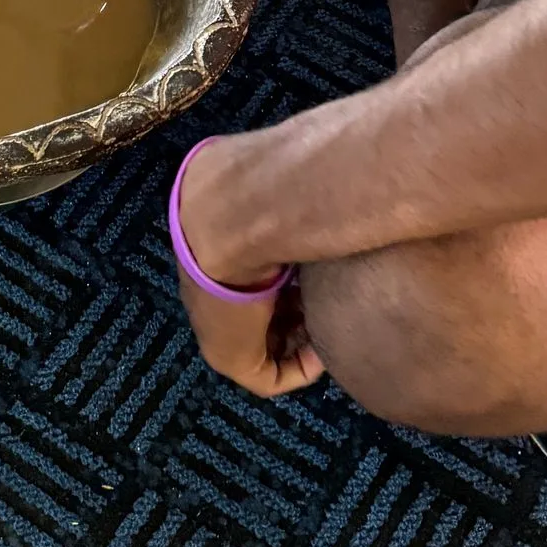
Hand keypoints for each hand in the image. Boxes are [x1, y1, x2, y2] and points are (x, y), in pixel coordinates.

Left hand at [175, 143, 321, 397]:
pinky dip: (300, 369)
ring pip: (267, 342)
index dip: (294, 281)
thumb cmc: (259, 196)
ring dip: (303, 339)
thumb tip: (333, 169)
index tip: (323, 277)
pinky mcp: (227, 357)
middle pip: (262, 313)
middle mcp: (212, 288)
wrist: (227, 215)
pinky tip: (325, 351)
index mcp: (216, 248)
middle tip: (334, 306)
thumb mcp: (280, 194)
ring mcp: (216, 325)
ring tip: (334, 325)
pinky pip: (269, 377)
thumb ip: (296, 189)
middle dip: (300, 312)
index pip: (254, 276)